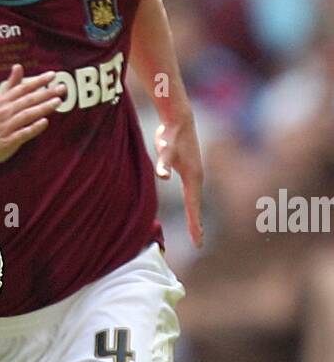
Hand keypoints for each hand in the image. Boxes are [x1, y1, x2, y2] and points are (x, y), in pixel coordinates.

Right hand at [0, 64, 64, 169]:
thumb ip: (11, 85)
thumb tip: (18, 66)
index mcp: (3, 101)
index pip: (23, 88)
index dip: (38, 81)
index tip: (52, 75)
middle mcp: (4, 112)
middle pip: (27, 100)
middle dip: (45, 93)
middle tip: (62, 88)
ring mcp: (6, 127)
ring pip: (27, 115)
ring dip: (43, 108)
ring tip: (58, 102)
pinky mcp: (8, 141)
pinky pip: (23, 133)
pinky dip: (34, 128)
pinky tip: (45, 122)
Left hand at [154, 117, 203, 247]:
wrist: (178, 119)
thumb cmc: (171, 135)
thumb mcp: (165, 150)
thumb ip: (163, 163)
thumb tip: (162, 175)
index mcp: (193, 178)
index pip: (193, 207)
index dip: (194, 225)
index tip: (198, 242)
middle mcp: (196, 177)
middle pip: (196, 206)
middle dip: (197, 224)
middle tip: (198, 242)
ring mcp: (193, 173)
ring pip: (194, 199)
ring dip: (195, 215)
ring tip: (196, 230)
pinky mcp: (188, 169)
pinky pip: (190, 192)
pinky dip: (192, 204)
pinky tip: (191, 208)